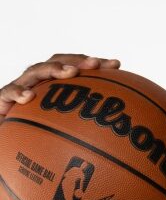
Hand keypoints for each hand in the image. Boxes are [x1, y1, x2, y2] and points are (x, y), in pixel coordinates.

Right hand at [0, 54, 119, 123]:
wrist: (7, 139)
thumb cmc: (39, 134)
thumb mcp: (65, 128)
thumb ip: (86, 124)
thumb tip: (120, 132)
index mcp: (55, 84)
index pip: (77, 66)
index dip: (95, 64)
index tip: (116, 65)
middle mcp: (39, 81)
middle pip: (58, 62)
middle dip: (77, 60)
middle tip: (95, 64)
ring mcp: (21, 87)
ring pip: (36, 71)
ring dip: (53, 69)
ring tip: (70, 72)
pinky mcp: (3, 98)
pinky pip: (9, 93)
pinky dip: (18, 92)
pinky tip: (29, 97)